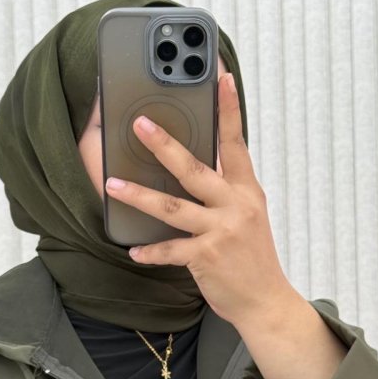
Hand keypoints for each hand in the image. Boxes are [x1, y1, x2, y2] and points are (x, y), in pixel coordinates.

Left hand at [104, 72, 294, 327]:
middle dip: (165, 145)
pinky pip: (170, 250)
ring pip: (173, 207)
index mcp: (247, 191)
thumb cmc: (250, 258)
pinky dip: (150, 251)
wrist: (265, 300)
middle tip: (140, 124)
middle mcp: (236, 205)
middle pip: (195, 168)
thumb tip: (193, 171)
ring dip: (139, 195)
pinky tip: (132, 249)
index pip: (237, 143)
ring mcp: (222, 231)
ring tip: (111, 184)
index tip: (219, 78)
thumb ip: (225, 193)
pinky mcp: (207, 257)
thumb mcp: (247, 217)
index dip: (228, 110)